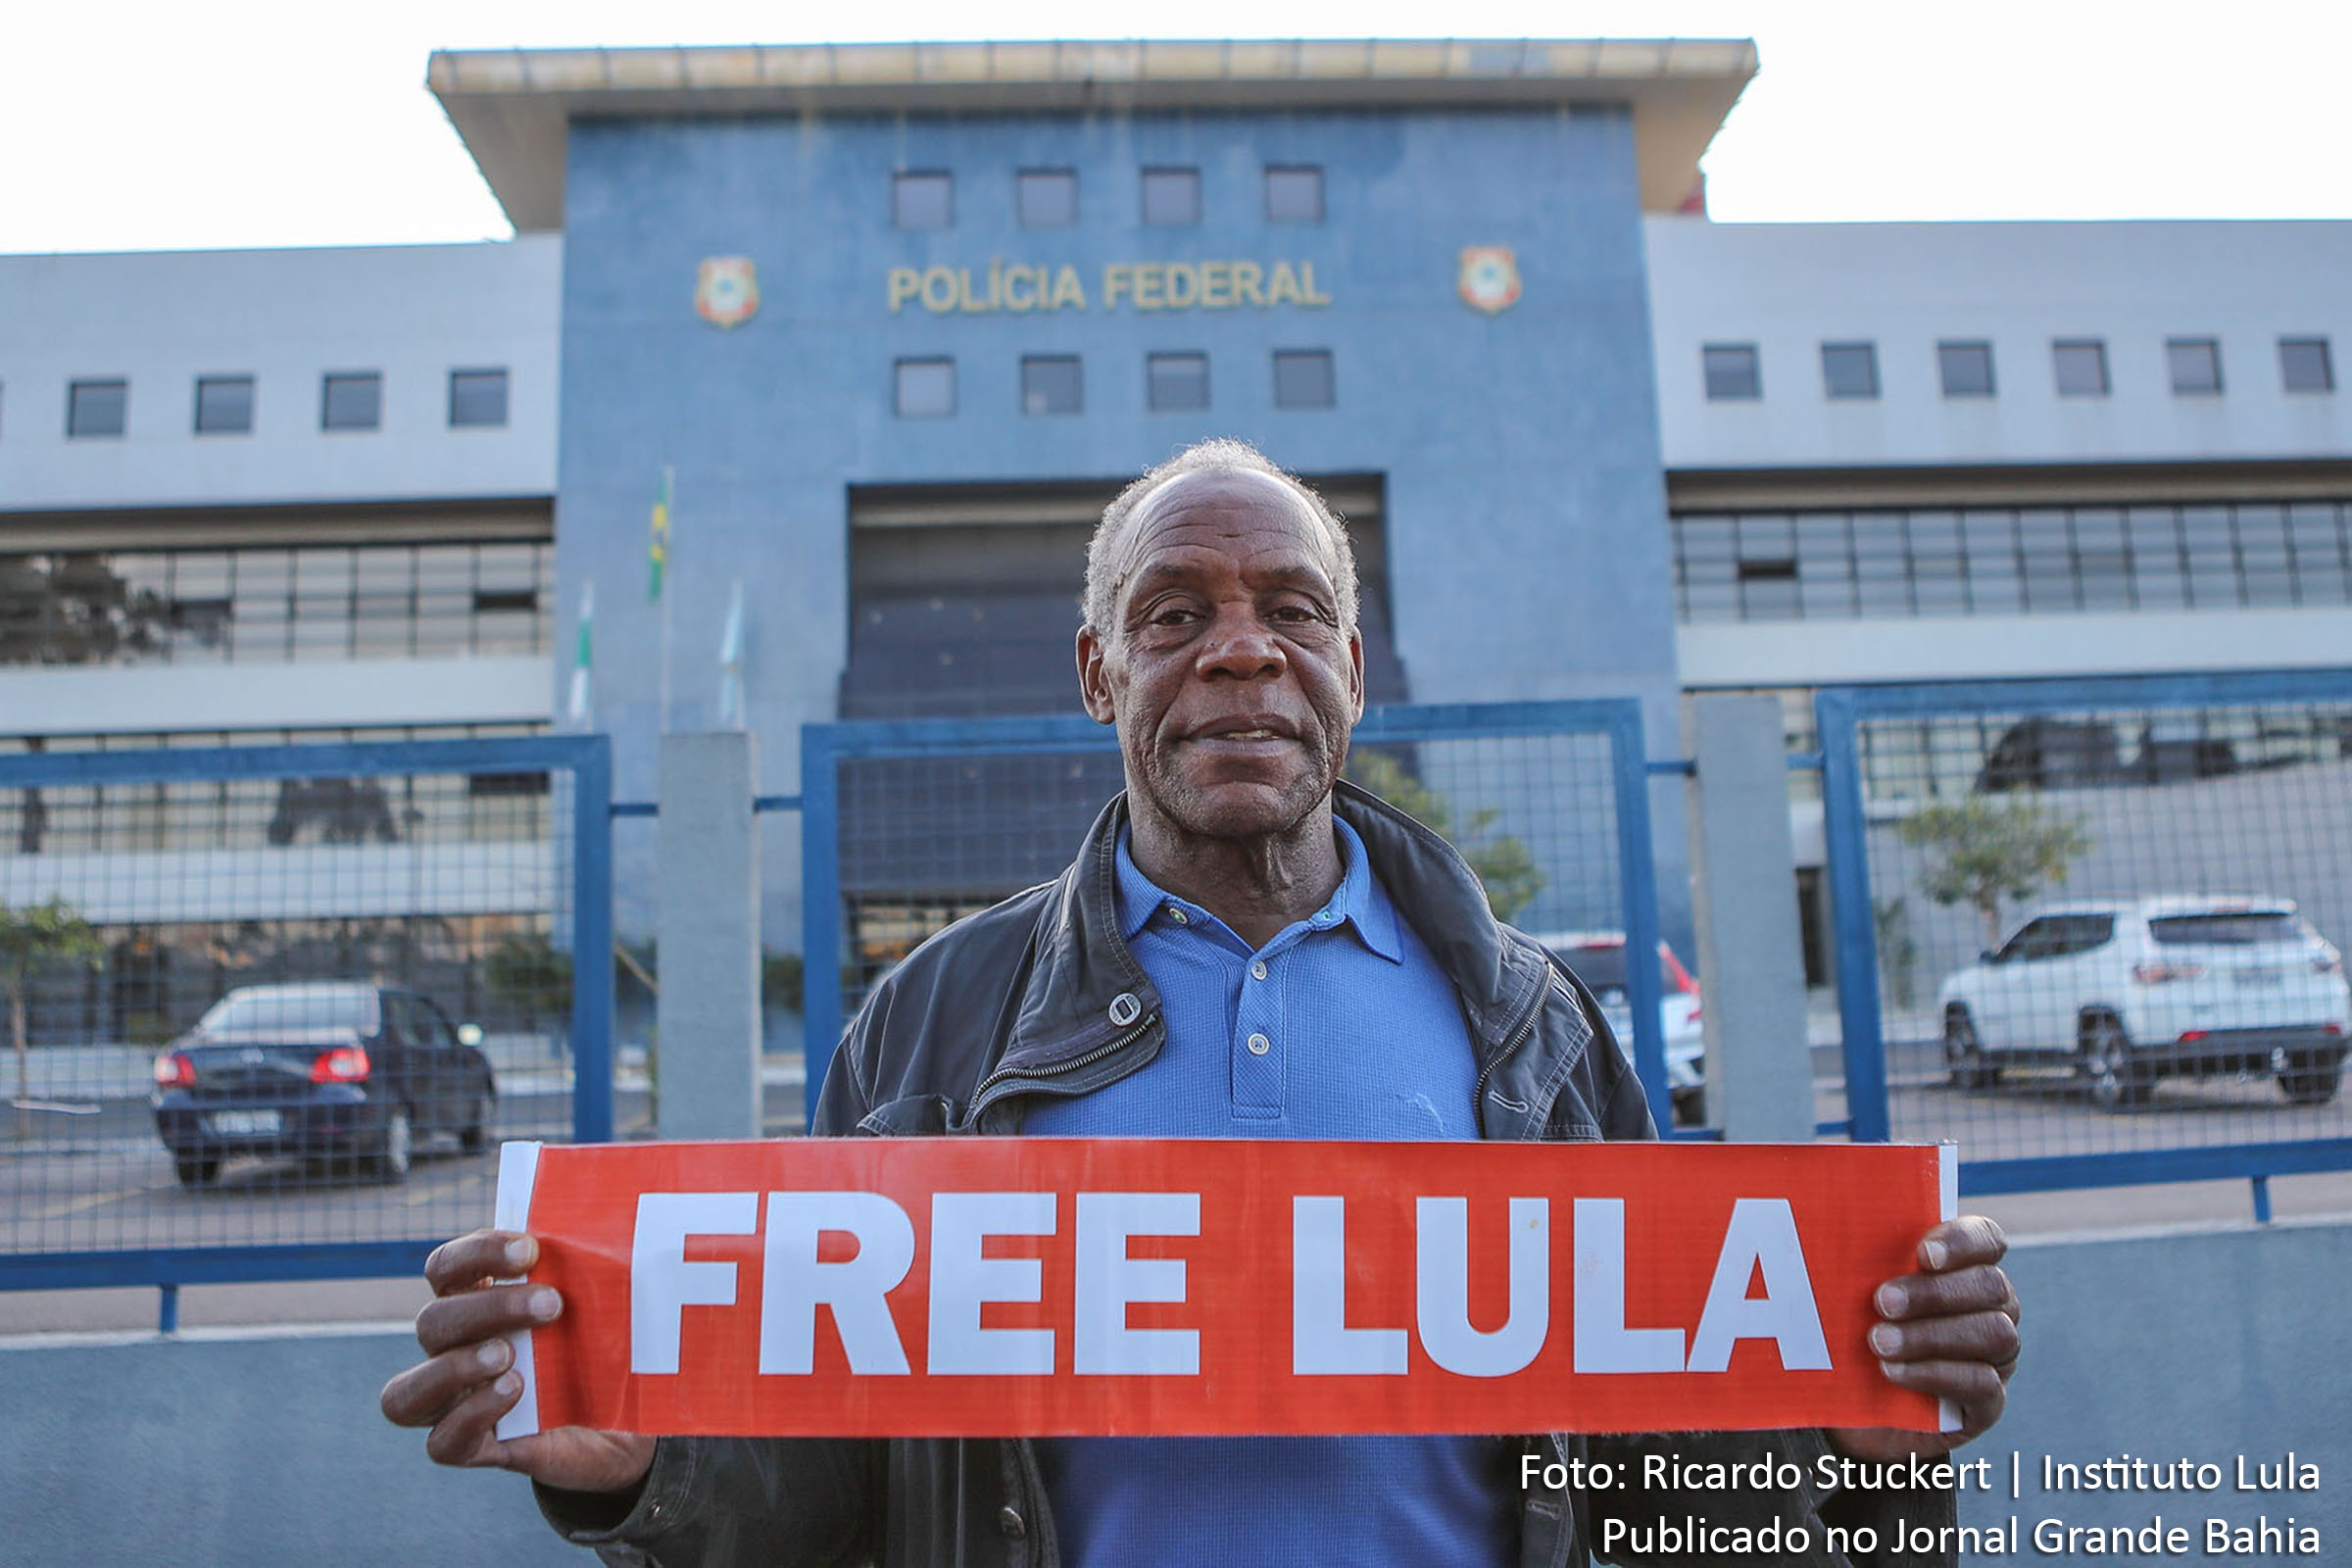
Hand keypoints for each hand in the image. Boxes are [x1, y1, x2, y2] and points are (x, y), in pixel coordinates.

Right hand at [380, 1228, 656, 1494]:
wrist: (631, 1421)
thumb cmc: (609, 1349)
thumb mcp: (605, 1305)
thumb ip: (593, 1267)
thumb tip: (615, 1217)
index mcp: (476, 1305)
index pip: (445, 1268)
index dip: (476, 1253)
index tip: (531, 1249)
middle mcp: (454, 1354)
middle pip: (431, 1323)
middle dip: (489, 1308)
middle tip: (553, 1304)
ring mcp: (458, 1405)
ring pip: (406, 1394)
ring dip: (456, 1367)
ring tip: (510, 1355)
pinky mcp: (479, 1449)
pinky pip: (443, 1443)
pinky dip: (472, 1415)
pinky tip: (514, 1391)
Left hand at [1828, 1215, 2019, 1461]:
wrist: (1856, 1407)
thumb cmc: (1857, 1332)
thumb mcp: (1854, 1292)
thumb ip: (1861, 1261)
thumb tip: (1830, 1225)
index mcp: (1966, 1269)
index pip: (1987, 1239)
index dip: (1963, 1241)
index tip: (1922, 1253)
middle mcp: (1993, 1308)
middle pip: (1990, 1286)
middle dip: (1934, 1292)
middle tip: (1882, 1301)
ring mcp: (1997, 1356)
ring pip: (1993, 1333)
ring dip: (1931, 1335)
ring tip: (1879, 1341)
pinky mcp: (1988, 1401)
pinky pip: (1982, 1383)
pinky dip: (1934, 1374)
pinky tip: (1892, 1371)